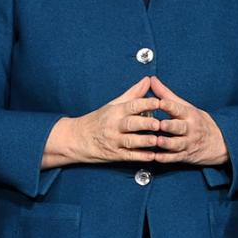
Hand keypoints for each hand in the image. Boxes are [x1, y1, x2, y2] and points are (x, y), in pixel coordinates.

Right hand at [49, 78, 170, 164]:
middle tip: (159, 123)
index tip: (158, 102)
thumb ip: (133, 93)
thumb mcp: (114, 104)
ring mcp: (114, 141)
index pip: (132, 105)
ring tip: (156, 140)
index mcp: (116, 111)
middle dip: (145, 123)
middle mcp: (114, 126)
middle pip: (131, 123)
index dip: (145, 104)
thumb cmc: (99, 120)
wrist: (78, 139)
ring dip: (144, 141)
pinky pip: (129, 156)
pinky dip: (141, 156)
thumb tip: (148, 80)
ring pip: (130, 141)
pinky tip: (152, 156)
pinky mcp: (115, 155)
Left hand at [143, 77, 227, 167]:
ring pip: (177, 144)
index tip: (160, 102)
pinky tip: (156, 157)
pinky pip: (175, 158)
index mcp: (189, 114)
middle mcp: (190, 129)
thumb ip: (166, 94)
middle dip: (170, 126)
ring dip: (167, 143)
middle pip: (179, 127)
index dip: (169, 106)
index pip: (178, 109)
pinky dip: (166, 158)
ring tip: (157, 141)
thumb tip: (151, 79)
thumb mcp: (186, 106)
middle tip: (160, 124)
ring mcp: (188, 143)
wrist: (219, 142)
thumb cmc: (198, 121)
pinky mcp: (185, 156)